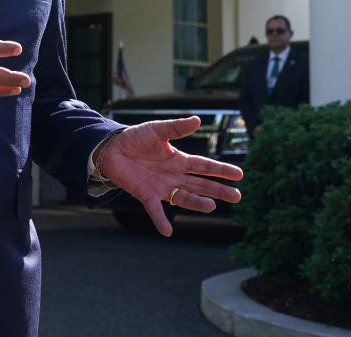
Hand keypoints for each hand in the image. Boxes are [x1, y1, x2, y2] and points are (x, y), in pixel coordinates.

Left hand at [97, 117, 242, 237]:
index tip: (239, 175)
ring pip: (184, 197)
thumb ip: (176, 128)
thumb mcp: (157, 130)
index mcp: (178, 160)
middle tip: (237, 196)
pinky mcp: (145, 194)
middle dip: (218, 190)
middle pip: (200, 184)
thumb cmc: (136, 138)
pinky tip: (168, 231)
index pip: (204, 166)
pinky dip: (161, 220)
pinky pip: (155, 210)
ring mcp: (161, 187)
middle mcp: (174, 175)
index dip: (221, 170)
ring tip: (212, 207)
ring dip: (197, 202)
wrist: (111, 148)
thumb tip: (197, 120)